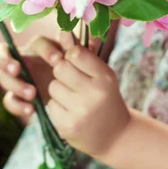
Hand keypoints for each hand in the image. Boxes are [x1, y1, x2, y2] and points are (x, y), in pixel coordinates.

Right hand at [0, 34, 64, 120]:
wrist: (72, 92)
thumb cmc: (71, 68)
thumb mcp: (73, 58)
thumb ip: (72, 45)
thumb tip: (67, 31)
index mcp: (38, 47)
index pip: (36, 41)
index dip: (44, 49)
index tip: (57, 60)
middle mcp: (23, 59)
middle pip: (2, 55)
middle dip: (6, 61)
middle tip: (17, 69)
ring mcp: (18, 78)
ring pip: (3, 78)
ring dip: (15, 85)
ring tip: (33, 94)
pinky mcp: (18, 97)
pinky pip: (9, 101)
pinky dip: (18, 106)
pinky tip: (31, 110)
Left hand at [47, 31, 130, 157]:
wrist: (116, 136)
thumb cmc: (106, 97)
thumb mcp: (103, 75)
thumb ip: (84, 53)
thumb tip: (63, 31)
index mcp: (105, 77)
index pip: (75, 53)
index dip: (71, 55)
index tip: (76, 61)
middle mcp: (94, 94)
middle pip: (60, 68)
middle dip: (62, 71)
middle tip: (72, 79)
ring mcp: (80, 112)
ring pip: (53, 86)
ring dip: (59, 89)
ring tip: (73, 97)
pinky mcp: (67, 127)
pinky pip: (51, 105)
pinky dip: (57, 106)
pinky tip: (71, 112)